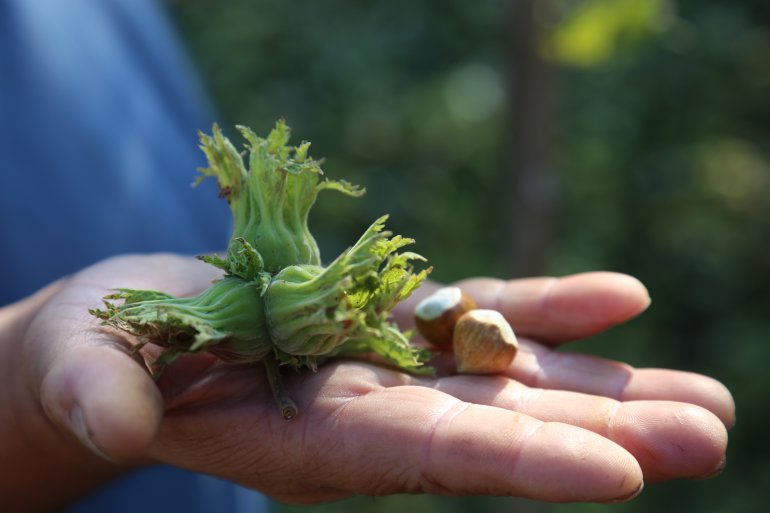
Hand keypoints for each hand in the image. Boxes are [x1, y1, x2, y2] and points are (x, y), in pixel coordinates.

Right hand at [1, 255, 733, 510]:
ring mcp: (386, 368)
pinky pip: (478, 314)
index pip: (420, 459)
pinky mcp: (387, 321)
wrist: (126, 336)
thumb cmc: (88, 358)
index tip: (621, 475)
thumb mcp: (79, 368)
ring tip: (707, 400)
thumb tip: (110, 419)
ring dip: (604, 384)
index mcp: (299, 439)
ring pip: (507, 378)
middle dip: (600, 434)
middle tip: (709, 435)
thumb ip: (97, 391)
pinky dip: (547, 307)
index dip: (515, 465)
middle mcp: (363, 414)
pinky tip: (620, 298)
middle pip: (495, 430)